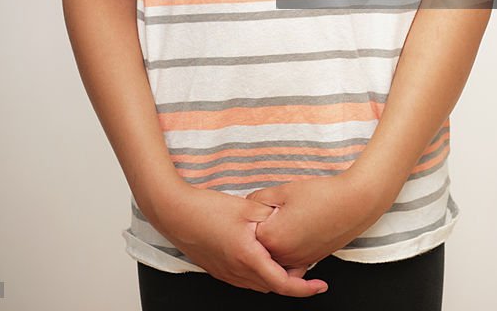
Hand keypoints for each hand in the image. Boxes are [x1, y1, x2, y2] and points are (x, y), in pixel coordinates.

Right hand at [148, 185, 328, 295]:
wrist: (175, 213)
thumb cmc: (207, 209)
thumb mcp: (246, 208)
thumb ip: (271, 218)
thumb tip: (289, 222)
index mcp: (248, 258)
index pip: (283, 284)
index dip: (305, 288)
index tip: (320, 285)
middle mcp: (237, 272)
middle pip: (273, 286)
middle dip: (293, 280)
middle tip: (306, 262)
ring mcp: (226, 274)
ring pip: (259, 284)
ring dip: (276, 277)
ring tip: (289, 259)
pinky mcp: (218, 270)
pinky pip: (246, 279)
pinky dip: (261, 273)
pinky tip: (264, 256)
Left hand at [246, 171, 387, 269]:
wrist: (354, 204)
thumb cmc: (322, 195)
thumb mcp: (285, 190)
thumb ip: (260, 198)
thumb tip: (249, 203)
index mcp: (272, 237)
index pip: (249, 230)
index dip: (255, 213)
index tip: (264, 204)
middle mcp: (284, 255)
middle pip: (260, 246)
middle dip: (264, 228)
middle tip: (277, 210)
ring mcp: (298, 260)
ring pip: (275, 254)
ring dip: (276, 240)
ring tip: (289, 218)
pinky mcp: (311, 260)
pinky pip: (291, 259)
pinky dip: (289, 247)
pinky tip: (296, 231)